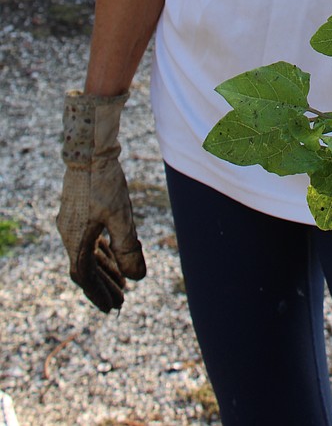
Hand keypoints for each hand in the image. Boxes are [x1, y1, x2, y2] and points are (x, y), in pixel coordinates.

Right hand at [56, 91, 145, 312]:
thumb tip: (137, 278)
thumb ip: (128, 248)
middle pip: (86, 269)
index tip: (114, 307)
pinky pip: (88, 238)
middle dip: (104, 285)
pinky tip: (113, 252)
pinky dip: (100, 250)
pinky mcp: (77, 209)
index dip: (100, 294)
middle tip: (121, 301)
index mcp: (75, 240)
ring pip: (87, 253)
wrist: (89, 149)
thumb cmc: (105, 182)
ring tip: (122, 279)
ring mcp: (71, 221)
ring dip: (104, 268)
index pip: (85, 278)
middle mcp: (68, 234)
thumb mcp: (121, 216)